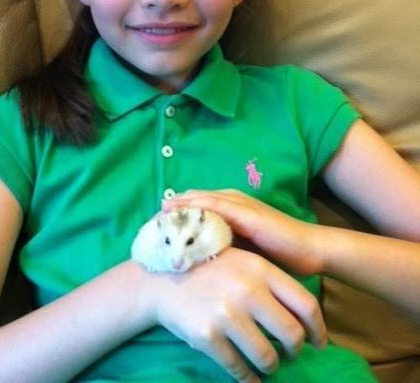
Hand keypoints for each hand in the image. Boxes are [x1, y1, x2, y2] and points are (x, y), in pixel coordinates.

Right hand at [146, 247, 326, 382]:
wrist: (163, 279)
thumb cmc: (210, 269)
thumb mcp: (242, 260)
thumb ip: (271, 281)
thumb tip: (304, 314)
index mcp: (260, 268)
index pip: (305, 304)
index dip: (318, 329)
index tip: (319, 342)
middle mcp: (247, 290)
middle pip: (291, 335)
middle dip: (294, 352)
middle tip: (290, 355)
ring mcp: (226, 314)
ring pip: (266, 357)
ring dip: (271, 367)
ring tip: (267, 365)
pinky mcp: (207, 336)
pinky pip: (238, 368)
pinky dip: (248, 379)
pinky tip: (249, 378)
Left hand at [163, 189, 323, 275]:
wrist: (311, 251)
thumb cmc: (278, 253)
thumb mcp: (243, 250)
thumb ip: (222, 246)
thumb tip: (195, 259)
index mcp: (230, 208)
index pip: (196, 205)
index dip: (176, 213)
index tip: (154, 224)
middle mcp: (233, 201)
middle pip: (194, 200)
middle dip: (173, 208)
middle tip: (150, 219)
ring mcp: (240, 205)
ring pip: (202, 201)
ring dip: (180, 207)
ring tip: (159, 216)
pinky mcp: (247, 214)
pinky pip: (217, 209)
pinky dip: (198, 211)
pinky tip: (184, 217)